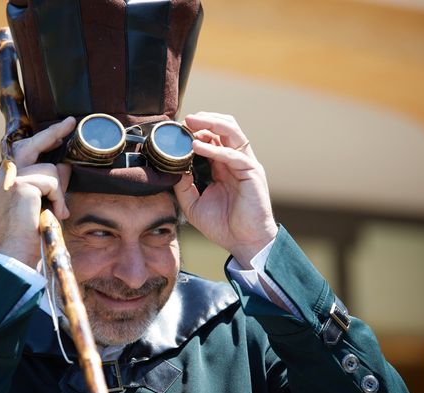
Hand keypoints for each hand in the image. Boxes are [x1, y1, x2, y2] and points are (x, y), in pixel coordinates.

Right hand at [0, 117, 76, 266]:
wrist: (17, 254)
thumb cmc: (30, 234)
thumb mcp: (42, 203)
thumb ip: (50, 184)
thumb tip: (65, 167)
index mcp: (5, 179)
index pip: (24, 150)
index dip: (43, 138)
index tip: (61, 129)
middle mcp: (3, 175)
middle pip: (31, 144)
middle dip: (53, 133)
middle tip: (70, 123)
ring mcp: (11, 178)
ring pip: (50, 169)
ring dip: (60, 191)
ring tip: (56, 211)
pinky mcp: (21, 185)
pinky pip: (53, 181)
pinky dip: (59, 198)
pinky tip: (55, 214)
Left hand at [174, 112, 277, 267]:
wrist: (243, 242)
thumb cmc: (223, 225)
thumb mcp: (193, 204)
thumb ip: (183, 185)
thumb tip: (171, 169)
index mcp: (222, 166)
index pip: (212, 138)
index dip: (196, 130)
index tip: (177, 129)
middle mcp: (235, 161)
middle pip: (224, 128)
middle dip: (205, 119)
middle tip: (184, 120)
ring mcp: (245, 164)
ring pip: (232, 132)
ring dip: (211, 124)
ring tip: (191, 122)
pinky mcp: (252, 172)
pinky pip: (232, 154)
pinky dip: (214, 148)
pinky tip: (197, 147)